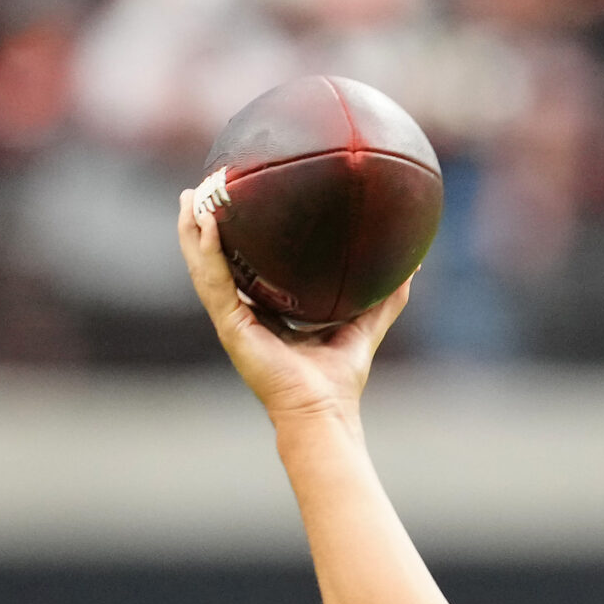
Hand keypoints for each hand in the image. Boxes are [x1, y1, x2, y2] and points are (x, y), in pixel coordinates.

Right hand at [176, 187, 411, 427]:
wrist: (324, 412)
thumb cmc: (340, 380)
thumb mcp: (366, 325)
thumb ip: (387, 296)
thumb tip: (414, 263)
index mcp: (265, 316)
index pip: (244, 270)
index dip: (236, 240)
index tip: (236, 204)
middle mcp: (243, 316)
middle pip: (214, 263)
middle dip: (202, 228)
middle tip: (199, 192)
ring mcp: (232, 321)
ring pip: (203, 268)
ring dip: (192, 232)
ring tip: (189, 198)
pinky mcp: (230, 328)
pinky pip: (213, 282)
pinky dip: (206, 251)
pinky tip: (206, 222)